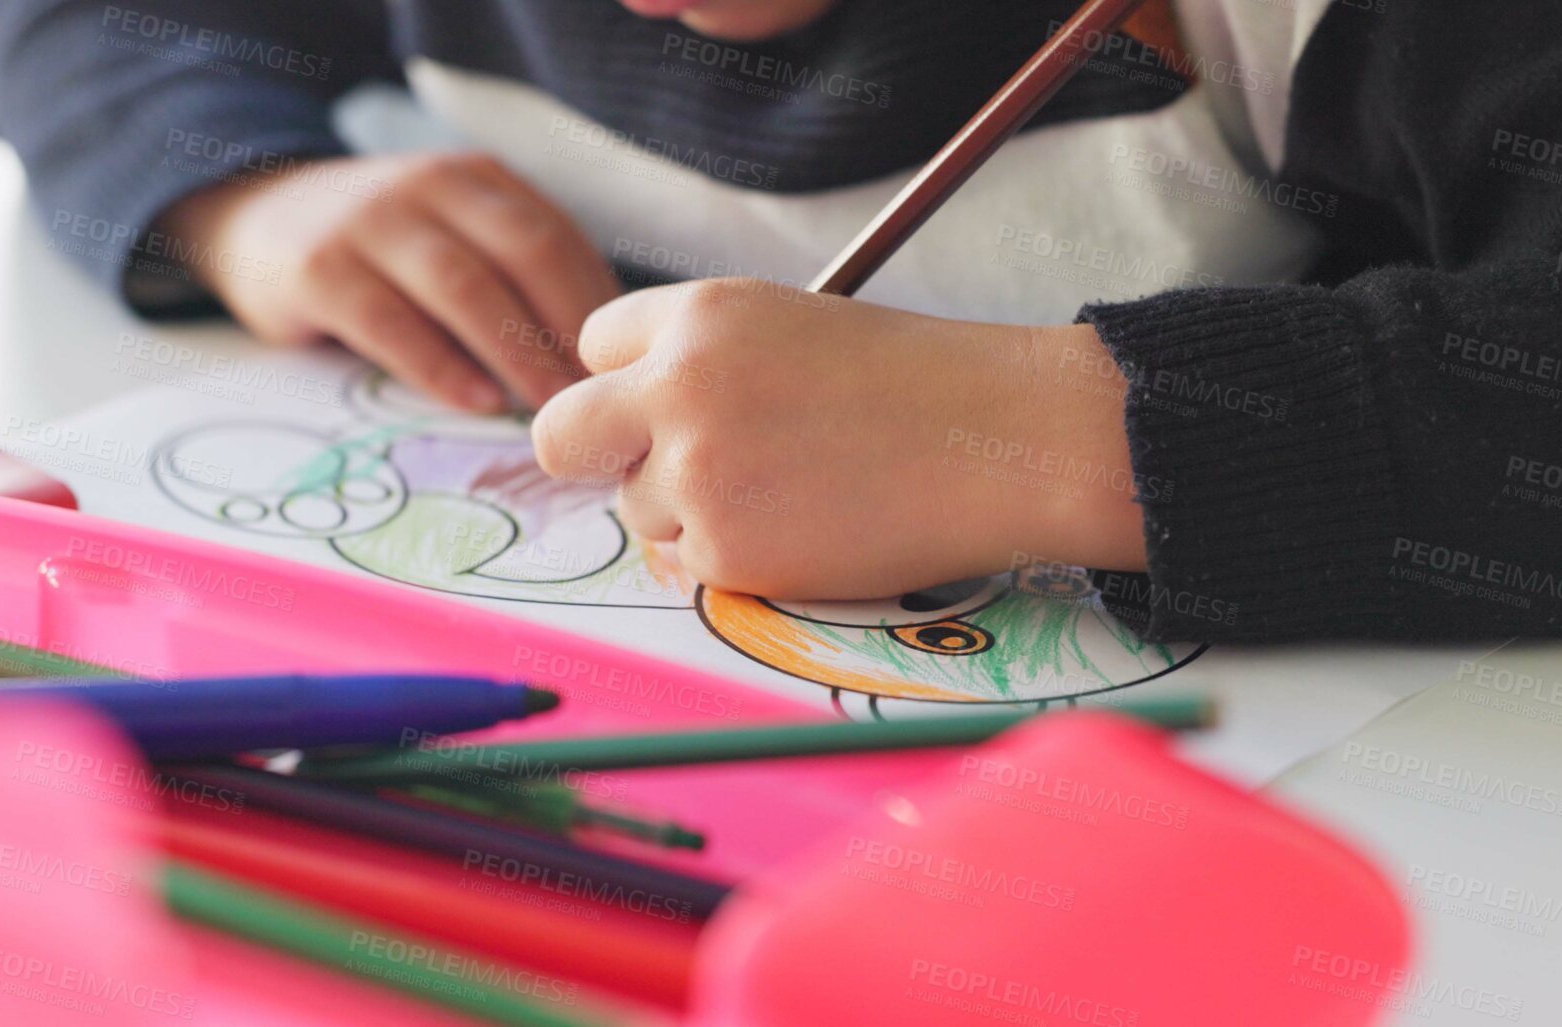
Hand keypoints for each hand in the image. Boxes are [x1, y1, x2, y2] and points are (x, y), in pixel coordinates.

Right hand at [156, 153, 619, 411]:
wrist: (255, 216)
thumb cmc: (380, 248)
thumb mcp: (452, 233)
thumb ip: (513, 273)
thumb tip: (601, 358)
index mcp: (477, 179)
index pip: (557, 237)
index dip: (597, 306)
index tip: (627, 370)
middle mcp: (428, 186)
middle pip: (523, 253)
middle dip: (568, 331)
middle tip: (599, 398)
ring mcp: (370, 222)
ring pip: (463, 287)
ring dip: (516, 354)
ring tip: (551, 408)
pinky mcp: (318, 269)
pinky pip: (390, 323)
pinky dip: (439, 367)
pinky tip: (476, 402)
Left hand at [530, 280, 1147, 598]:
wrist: (1000, 442)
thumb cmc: (912, 383)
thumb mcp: (787, 326)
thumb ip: (697, 361)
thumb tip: (624, 421)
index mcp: (697, 314)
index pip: (595, 345)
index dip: (630, 379)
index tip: (665, 401)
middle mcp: (678, 386)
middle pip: (561, 434)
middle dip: (590, 453)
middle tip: (649, 467)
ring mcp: (695, 473)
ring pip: (635, 507)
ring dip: (688, 508)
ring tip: (786, 489)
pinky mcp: (725, 549)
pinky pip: (685, 563)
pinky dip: (731, 556)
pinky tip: (802, 528)